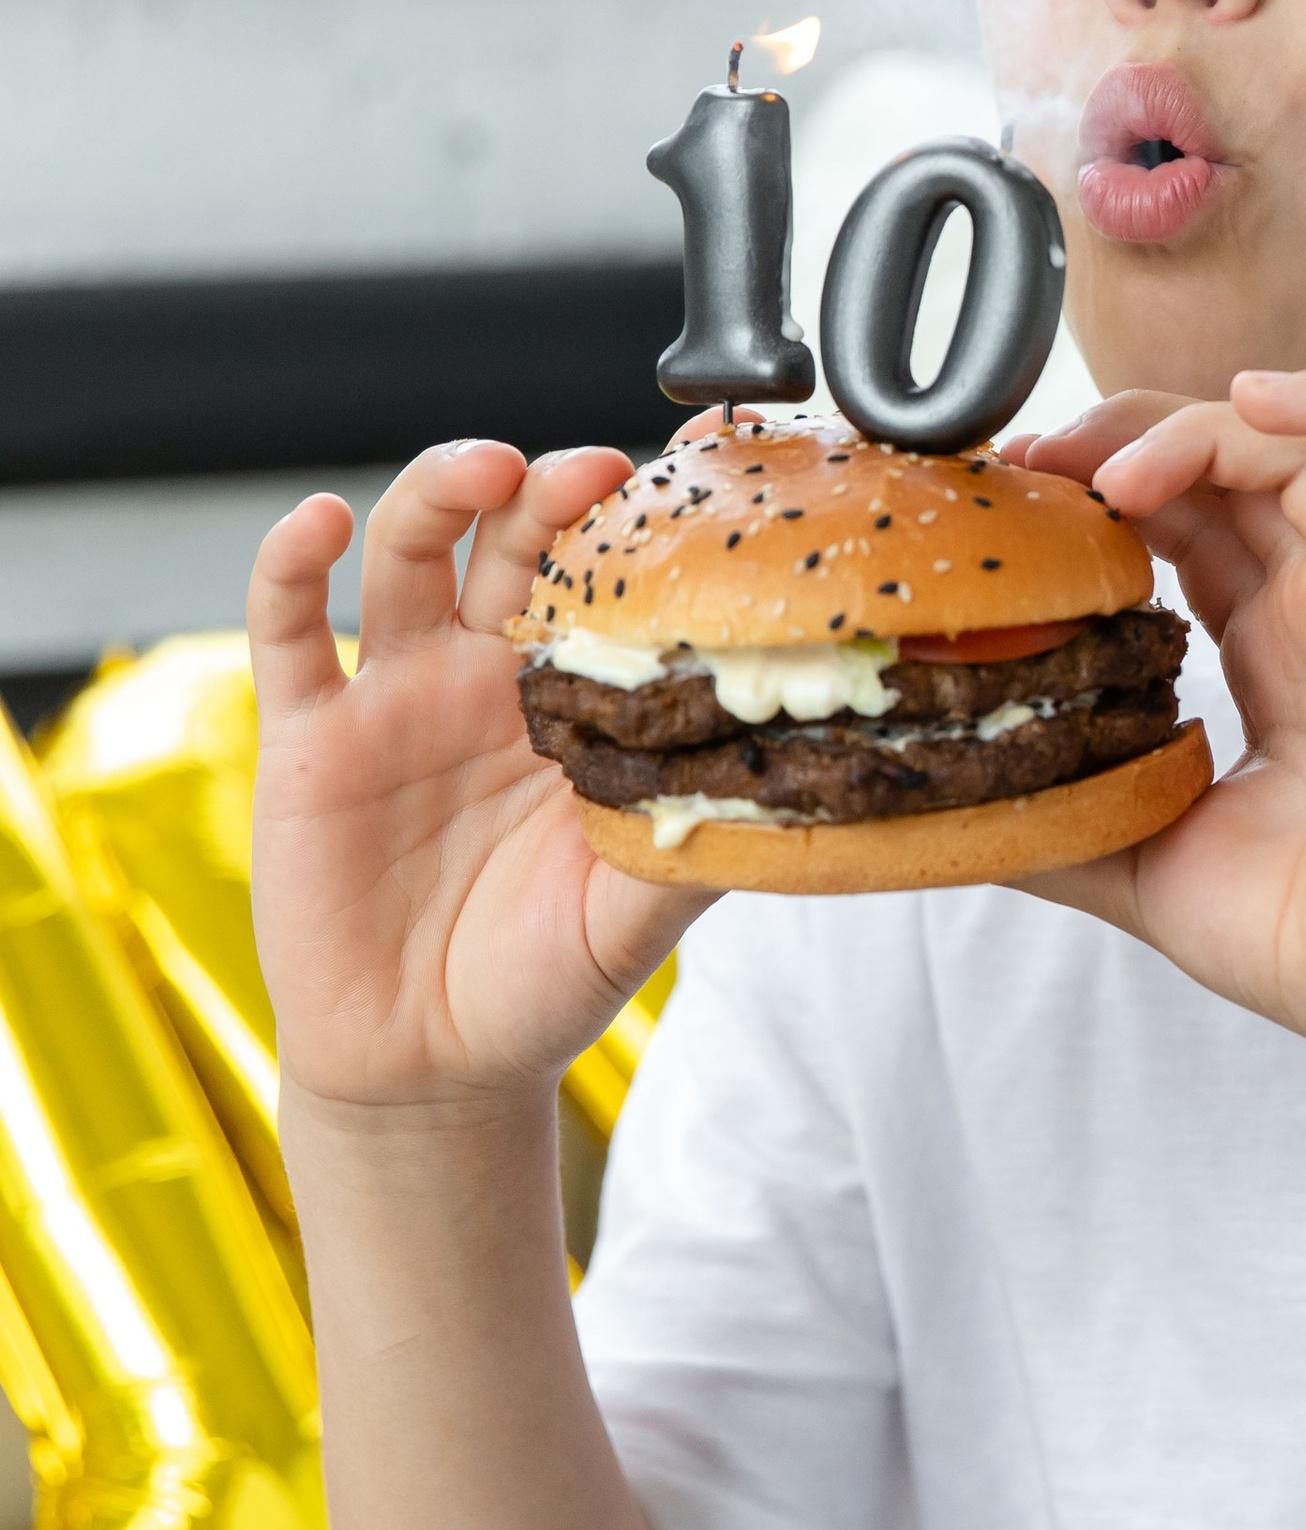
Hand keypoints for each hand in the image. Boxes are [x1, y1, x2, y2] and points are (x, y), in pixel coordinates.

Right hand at [247, 442, 707, 1131]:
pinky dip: (292, 562)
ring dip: (442, 489)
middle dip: (552, 487)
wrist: (426, 1068)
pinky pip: (289, 628)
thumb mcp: (633, 916)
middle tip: (597, 468)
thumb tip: (791, 786)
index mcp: (574, 700)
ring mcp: (396, 693)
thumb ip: (697, 842)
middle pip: (515, 538)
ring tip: (488, 468)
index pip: (612, 580)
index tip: (703, 461)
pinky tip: (325, 522)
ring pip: (410, 550)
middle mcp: (487, 675)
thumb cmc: (538, 983)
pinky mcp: (307, 733)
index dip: (646, 519)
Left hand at [1017, 371, 1305, 1073]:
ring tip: (1111, 471)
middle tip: (1041, 463)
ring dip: (1194, 425)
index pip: (1190, 520)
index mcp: (1267, 654)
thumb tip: (935, 800)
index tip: (1021, 492)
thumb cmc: (1294, 940)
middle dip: (1129, 433)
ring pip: (1299, 441)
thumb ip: (1051, 813)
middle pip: (1231, 459)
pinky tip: (1249, 400)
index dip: (1108, 482)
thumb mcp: (1129, 859)